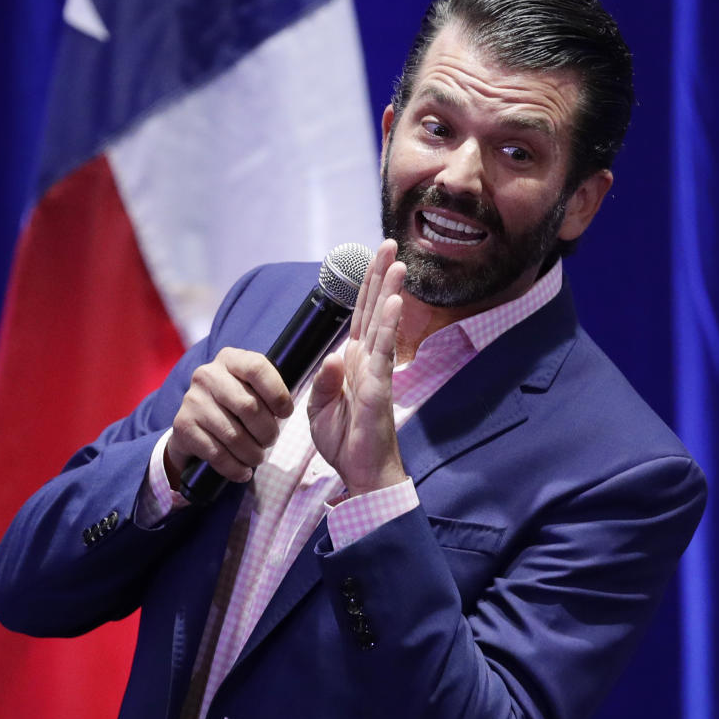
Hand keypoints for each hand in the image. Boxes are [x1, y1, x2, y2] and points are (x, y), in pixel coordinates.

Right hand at [165, 347, 294, 486]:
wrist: (194, 428)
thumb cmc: (237, 406)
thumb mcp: (255, 389)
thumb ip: (277, 386)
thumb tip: (322, 376)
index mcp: (230, 359)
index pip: (258, 368)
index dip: (277, 393)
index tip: (286, 412)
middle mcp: (207, 374)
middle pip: (248, 406)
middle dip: (267, 431)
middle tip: (270, 440)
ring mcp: (192, 400)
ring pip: (233, 434)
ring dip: (252, 453)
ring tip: (258, 457)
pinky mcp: (182, 426)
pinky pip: (216, 453)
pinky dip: (234, 468)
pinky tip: (242, 471)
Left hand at [308, 238, 406, 495]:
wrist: (361, 474)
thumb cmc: (345, 442)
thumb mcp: (319, 409)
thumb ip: (324, 381)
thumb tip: (335, 357)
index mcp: (353, 363)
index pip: (359, 316)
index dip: (365, 287)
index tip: (371, 258)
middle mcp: (368, 361)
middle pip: (374, 310)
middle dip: (381, 276)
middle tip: (390, 244)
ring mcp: (377, 372)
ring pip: (383, 324)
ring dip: (391, 292)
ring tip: (399, 263)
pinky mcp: (380, 387)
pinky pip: (384, 352)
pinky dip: (390, 326)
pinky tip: (395, 303)